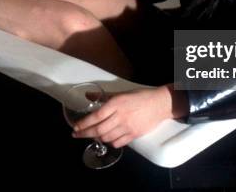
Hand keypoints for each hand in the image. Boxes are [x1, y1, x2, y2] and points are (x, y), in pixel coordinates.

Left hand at [71, 84, 186, 147]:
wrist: (160, 104)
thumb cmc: (140, 96)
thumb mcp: (121, 93)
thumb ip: (104, 96)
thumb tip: (87, 96)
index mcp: (116, 104)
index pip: (96, 117)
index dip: (84, 124)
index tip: (75, 127)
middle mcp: (120, 116)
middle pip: (98, 130)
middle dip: (85, 134)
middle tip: (77, 135)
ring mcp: (127, 127)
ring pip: (106, 138)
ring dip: (96, 138)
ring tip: (91, 136)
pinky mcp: (134, 135)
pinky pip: (118, 143)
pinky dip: (110, 142)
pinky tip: (107, 139)